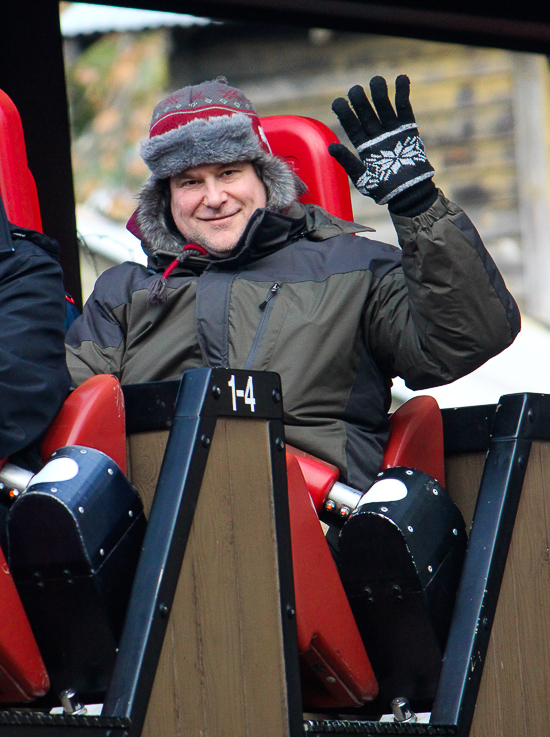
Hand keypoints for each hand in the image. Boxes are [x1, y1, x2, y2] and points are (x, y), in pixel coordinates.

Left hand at [329, 76, 434, 208]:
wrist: (408, 193)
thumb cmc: (383, 189)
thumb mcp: (362, 177)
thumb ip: (348, 161)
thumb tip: (331, 147)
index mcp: (362, 145)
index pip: (351, 125)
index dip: (344, 113)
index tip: (338, 102)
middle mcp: (375, 134)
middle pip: (366, 112)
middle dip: (360, 101)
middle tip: (355, 90)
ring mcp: (391, 130)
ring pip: (383, 106)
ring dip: (379, 92)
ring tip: (376, 81)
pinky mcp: (407, 128)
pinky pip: (404, 107)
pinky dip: (403, 93)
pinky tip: (400, 79)